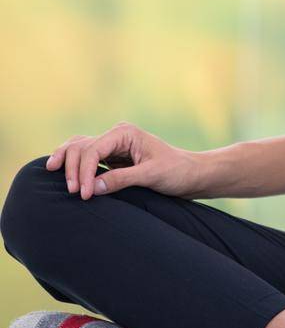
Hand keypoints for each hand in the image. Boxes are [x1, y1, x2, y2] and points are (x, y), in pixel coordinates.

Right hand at [45, 121, 202, 200]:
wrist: (190, 174)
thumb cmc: (176, 172)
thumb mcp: (151, 175)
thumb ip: (122, 180)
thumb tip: (93, 188)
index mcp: (125, 133)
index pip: (94, 149)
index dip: (85, 172)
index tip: (85, 195)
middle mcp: (116, 135)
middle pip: (82, 147)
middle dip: (74, 169)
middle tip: (73, 194)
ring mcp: (112, 145)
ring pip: (79, 148)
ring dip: (67, 162)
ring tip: (51, 174)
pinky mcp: (112, 157)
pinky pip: (86, 157)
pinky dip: (73, 164)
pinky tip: (60, 172)